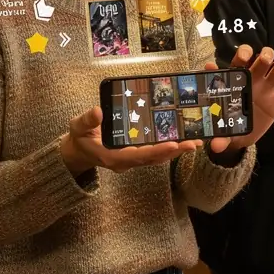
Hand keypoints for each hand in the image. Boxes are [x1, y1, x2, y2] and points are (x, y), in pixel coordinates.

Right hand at [60, 107, 200, 175]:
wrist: (80, 151)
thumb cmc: (80, 137)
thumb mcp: (77, 127)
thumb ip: (86, 120)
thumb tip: (98, 111)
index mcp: (111, 157)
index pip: (136, 156)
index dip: (155, 151)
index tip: (172, 144)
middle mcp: (124, 162)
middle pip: (152, 159)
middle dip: (173, 151)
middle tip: (193, 143)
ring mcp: (132, 160)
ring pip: (157, 158)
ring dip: (176, 151)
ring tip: (195, 142)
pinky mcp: (136, 155)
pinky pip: (155, 154)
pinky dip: (170, 148)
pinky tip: (184, 140)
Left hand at [203, 44, 273, 153]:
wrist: (242, 136)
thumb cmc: (228, 122)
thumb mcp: (222, 126)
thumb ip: (219, 134)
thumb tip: (214, 146)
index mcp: (238, 78)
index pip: (242, 57)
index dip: (244, 52)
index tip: (244, 57)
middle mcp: (255, 79)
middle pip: (264, 56)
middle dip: (266, 55)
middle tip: (263, 62)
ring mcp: (269, 88)